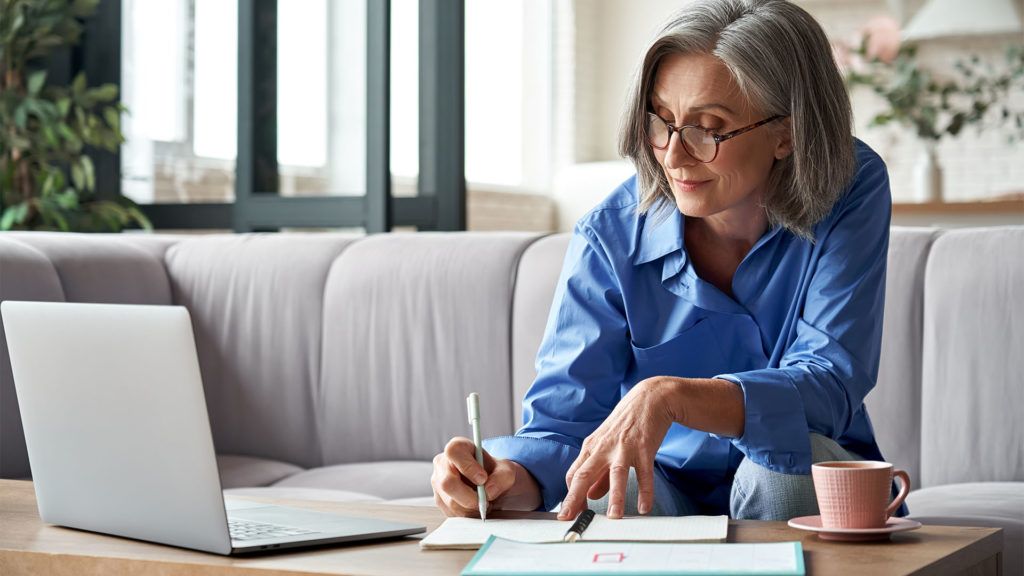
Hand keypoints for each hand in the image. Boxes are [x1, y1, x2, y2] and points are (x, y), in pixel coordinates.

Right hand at [431, 436, 541, 516]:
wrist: (491, 485)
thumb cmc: (495, 472)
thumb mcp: (506, 470)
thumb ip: (502, 477)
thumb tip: (488, 491)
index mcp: (457, 448)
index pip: (454, 453)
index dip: (468, 467)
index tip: (483, 478)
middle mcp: (442, 464)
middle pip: (447, 483)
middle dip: (470, 497)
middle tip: (486, 500)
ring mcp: (437, 483)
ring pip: (450, 502)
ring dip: (471, 508)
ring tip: (484, 503)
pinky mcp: (440, 500)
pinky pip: (451, 513)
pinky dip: (468, 514)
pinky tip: (476, 507)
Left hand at [558, 377, 676, 519]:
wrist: (649, 398)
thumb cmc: (626, 424)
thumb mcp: (607, 445)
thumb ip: (599, 473)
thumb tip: (590, 495)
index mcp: (592, 447)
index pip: (573, 474)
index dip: (570, 495)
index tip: (569, 513)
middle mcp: (604, 448)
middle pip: (584, 474)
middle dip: (575, 498)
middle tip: (569, 518)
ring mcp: (624, 447)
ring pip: (616, 475)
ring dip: (614, 497)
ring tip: (614, 517)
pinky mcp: (644, 448)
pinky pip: (644, 473)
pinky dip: (645, 491)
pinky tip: (644, 508)